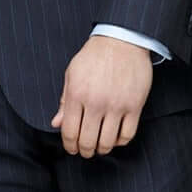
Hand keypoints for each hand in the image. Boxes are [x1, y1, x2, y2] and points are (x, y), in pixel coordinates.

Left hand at [50, 35, 152, 157]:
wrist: (122, 40)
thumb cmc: (94, 55)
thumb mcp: (72, 73)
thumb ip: (64, 100)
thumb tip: (56, 123)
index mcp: (77, 93)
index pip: (69, 131)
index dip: (69, 145)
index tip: (71, 148)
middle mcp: (96, 102)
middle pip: (87, 141)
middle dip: (84, 151)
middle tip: (85, 151)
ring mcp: (116, 105)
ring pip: (108, 142)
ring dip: (102, 149)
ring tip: (100, 146)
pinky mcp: (135, 106)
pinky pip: (127, 135)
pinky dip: (120, 142)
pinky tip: (115, 137)